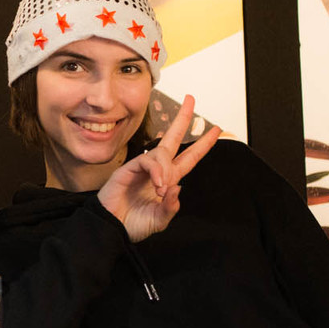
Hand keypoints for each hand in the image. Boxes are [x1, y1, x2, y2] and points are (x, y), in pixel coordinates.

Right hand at [97, 95, 221, 242]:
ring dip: (166, 169)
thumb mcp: (159, 220)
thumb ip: (170, 208)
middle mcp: (157, 171)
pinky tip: (157, 184)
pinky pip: (147, 161)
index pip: (189, 158)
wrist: (111, 228)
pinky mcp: (128, 169)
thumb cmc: (133, 224)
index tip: (217, 130)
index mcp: (168, 180)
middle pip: (173, 139)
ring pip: (162, 152)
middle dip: (183, 119)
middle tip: (191, 99)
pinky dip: (155, 171)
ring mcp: (142, 168)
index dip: (203, 145)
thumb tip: (178, 188)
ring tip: (161, 188)